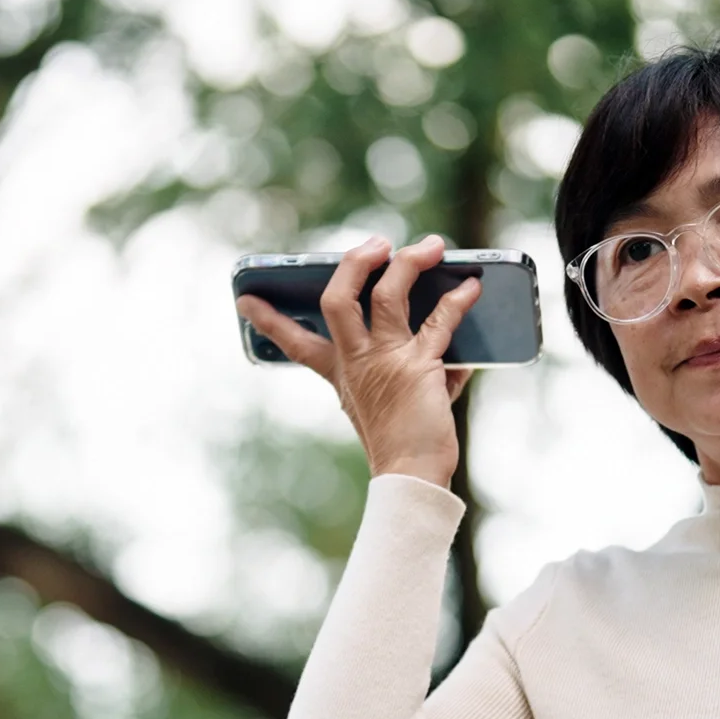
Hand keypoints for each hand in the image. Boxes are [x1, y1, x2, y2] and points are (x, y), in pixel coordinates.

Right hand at [235, 233, 479, 488]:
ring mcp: (385, 360)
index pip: (295, 342)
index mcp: (340, 372)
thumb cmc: (402, 439)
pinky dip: (459, 300)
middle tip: (377, 243)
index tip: (246, 300)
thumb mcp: (387, 396)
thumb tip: (447, 323)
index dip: (269, 319)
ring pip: (387, 294)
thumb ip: (409, 358)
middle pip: (336, 299)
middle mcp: (356, 361)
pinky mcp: (418, 366)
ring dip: (410, 262)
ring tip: (432, 246)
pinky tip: (473, 287)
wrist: (412, 475)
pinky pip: (440, 321)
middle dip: (355, 262)